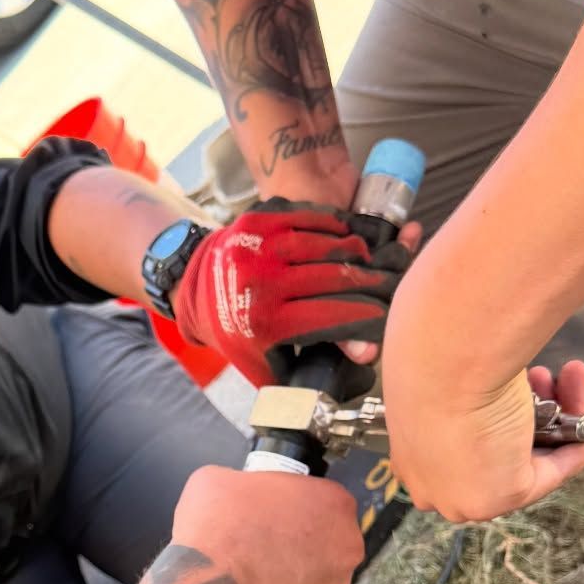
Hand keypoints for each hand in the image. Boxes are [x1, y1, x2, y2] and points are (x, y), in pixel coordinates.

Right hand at [172, 465, 363, 583]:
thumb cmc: (218, 528)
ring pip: (316, 574)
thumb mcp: (217, 480)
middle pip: (325, 537)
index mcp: (333, 502)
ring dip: (293, 572)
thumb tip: (236, 495)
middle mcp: (346, 547)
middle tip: (261, 541)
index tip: (268, 510)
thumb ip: (243, 483)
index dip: (291, 503)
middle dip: (298, 539)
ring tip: (255, 573)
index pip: (320, 496)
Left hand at [173, 201, 419, 385]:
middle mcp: (262, 282)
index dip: (366, 316)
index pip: (332, 317)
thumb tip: (369, 354)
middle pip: (334, 278)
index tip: (387, 317)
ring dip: (356, 253)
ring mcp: (259, 245)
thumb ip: (316, 363)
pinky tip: (347, 237)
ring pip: (326, 245)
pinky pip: (310, 220)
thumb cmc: (238, 331)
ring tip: (370, 262)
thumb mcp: (268, 361)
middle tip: (388, 285)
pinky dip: (334, 228)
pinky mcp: (259, 220)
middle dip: (369, 283)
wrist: (194, 289)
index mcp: (265, 323)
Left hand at [382, 337, 583, 522]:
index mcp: (410, 449)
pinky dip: (580, 443)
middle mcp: (432, 477)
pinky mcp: (496, 496)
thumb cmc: (439, 348)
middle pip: (501, 450)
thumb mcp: (449, 363)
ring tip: (575, 374)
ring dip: (563, 413)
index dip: (509, 415)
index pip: (467, 446)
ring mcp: (461, 493)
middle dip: (540, 410)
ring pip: (527, 456)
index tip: (533, 386)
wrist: (445, 358)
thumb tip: (498, 369)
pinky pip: (549, 473)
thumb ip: (471, 379)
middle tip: (553, 376)